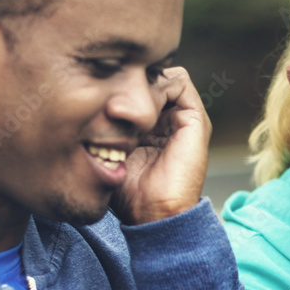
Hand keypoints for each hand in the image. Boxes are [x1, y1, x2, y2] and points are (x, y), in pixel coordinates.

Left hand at [111, 67, 211, 224]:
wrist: (152, 213)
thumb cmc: (128, 191)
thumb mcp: (110, 150)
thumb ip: (107, 125)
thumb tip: (93, 99)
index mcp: (154, 127)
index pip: (140, 87)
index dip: (122, 84)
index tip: (101, 94)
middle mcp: (172, 119)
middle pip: (153, 78)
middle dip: (132, 79)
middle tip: (111, 93)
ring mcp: (186, 118)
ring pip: (165, 76)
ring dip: (144, 82)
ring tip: (125, 102)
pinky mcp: (195, 120)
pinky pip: (178, 83)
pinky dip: (158, 86)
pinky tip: (140, 107)